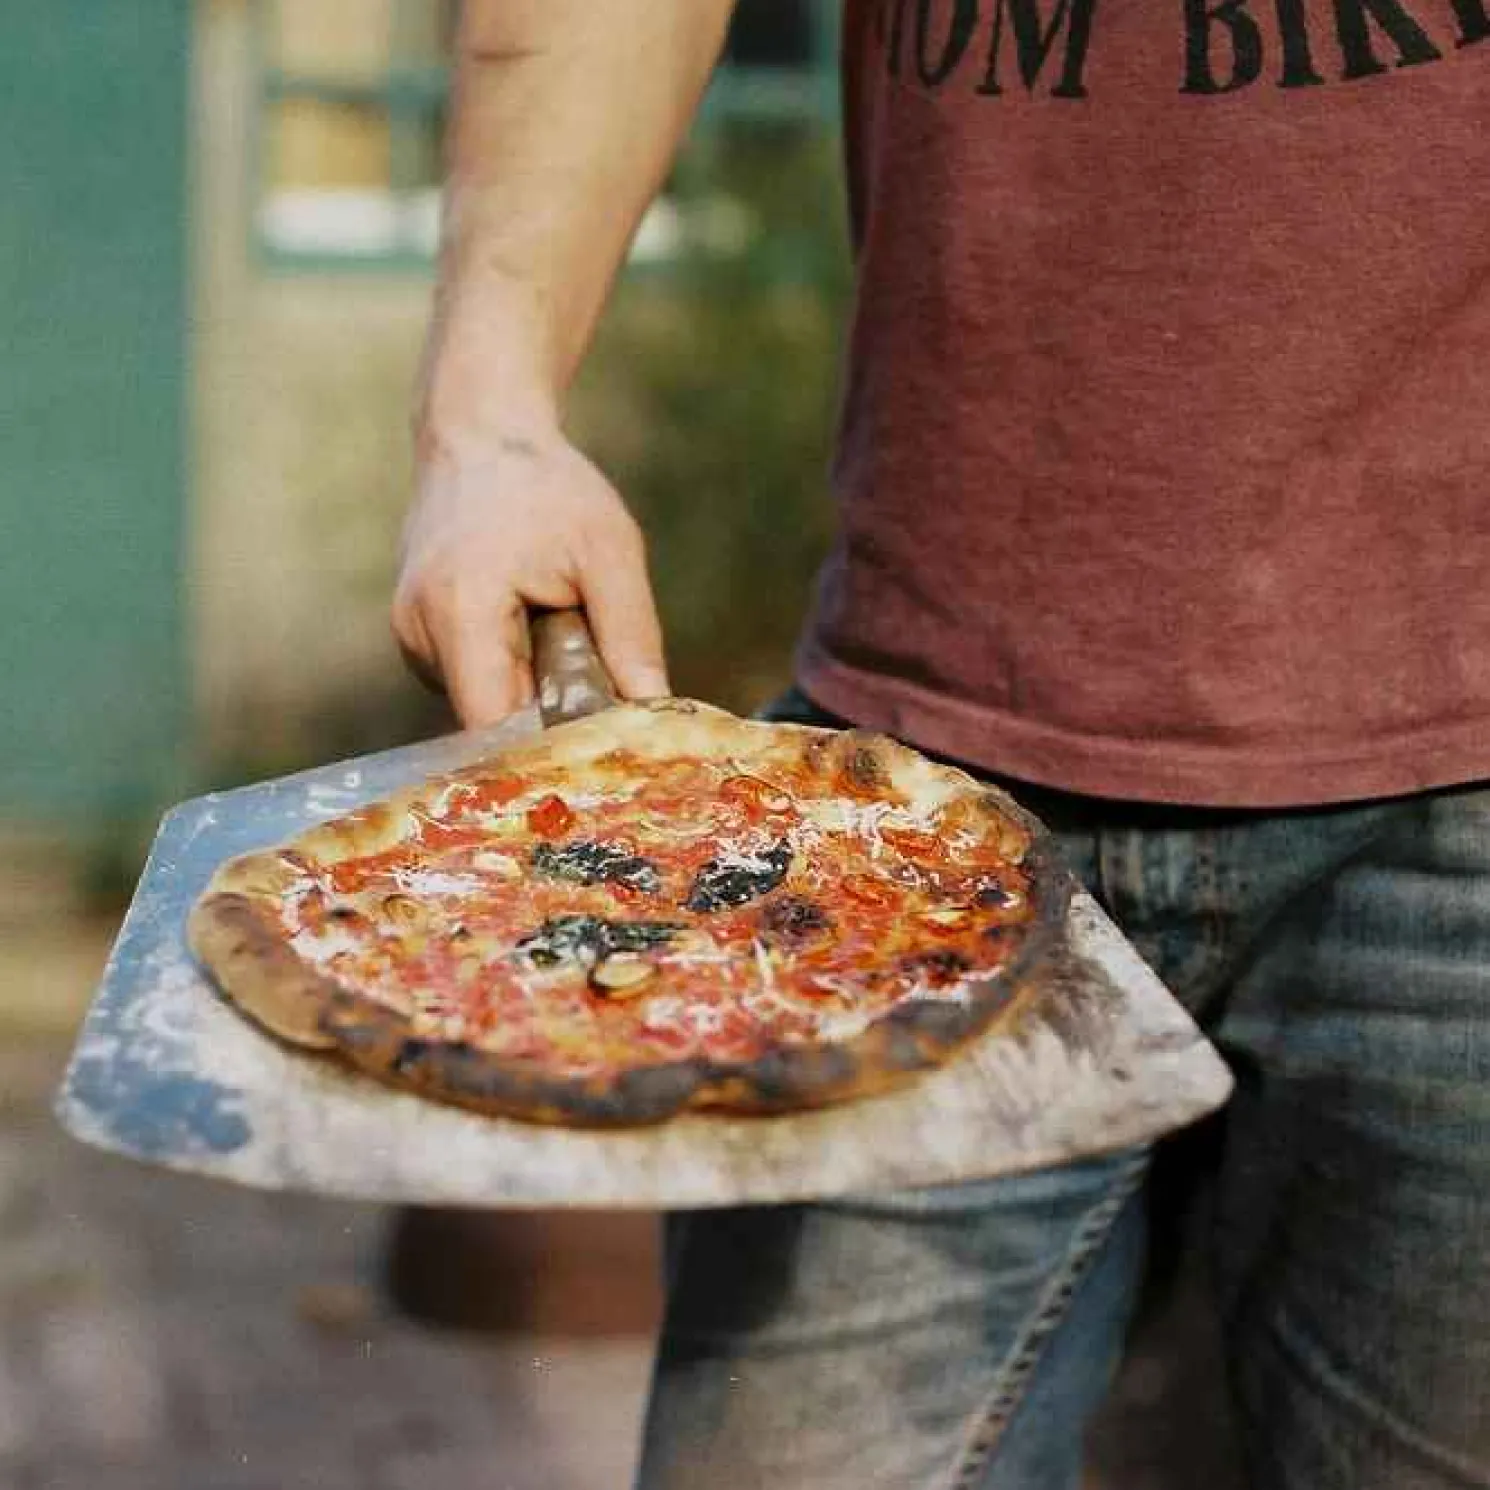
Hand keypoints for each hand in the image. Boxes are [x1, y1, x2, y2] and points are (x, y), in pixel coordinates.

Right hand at [393, 422, 668, 726]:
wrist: (481, 432)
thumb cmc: (547, 486)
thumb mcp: (608, 552)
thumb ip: (630, 635)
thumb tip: (653, 712)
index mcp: (458, 611)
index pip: (491, 726)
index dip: (543, 748)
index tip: (594, 753)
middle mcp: (417, 631)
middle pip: (488, 720)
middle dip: (544, 715)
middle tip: (595, 681)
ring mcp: (410, 632)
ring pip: (480, 701)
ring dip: (527, 685)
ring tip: (554, 623)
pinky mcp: (415, 630)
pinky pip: (470, 675)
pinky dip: (507, 665)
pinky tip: (528, 621)